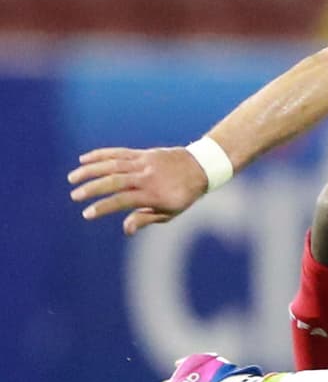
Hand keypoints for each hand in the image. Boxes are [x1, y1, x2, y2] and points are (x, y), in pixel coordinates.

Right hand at [68, 147, 208, 234]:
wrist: (201, 167)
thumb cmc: (183, 195)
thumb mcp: (170, 212)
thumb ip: (146, 218)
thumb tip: (126, 229)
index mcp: (153, 194)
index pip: (123, 201)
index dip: (104, 207)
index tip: (87, 214)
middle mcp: (147, 177)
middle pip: (115, 181)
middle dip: (92, 188)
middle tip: (75, 196)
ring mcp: (144, 163)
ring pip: (113, 164)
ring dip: (91, 170)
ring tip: (72, 177)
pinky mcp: (143, 153)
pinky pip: (119, 152)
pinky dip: (101, 155)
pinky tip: (84, 159)